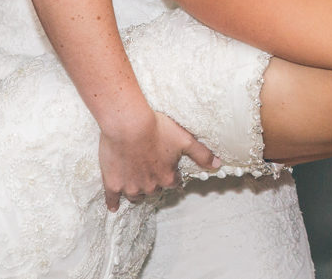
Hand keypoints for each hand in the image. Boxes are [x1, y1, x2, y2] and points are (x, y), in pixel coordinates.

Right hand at [98, 110, 219, 211]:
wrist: (128, 124)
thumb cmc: (158, 129)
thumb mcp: (185, 140)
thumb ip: (202, 154)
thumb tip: (218, 165)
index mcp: (167, 178)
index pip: (173, 183)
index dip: (171, 174)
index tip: (168, 167)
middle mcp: (150, 186)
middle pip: (154, 190)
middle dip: (154, 181)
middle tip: (150, 168)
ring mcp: (130, 186)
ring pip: (136, 195)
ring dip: (137, 190)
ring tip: (136, 181)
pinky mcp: (113, 183)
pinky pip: (112, 198)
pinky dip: (113, 203)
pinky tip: (113, 207)